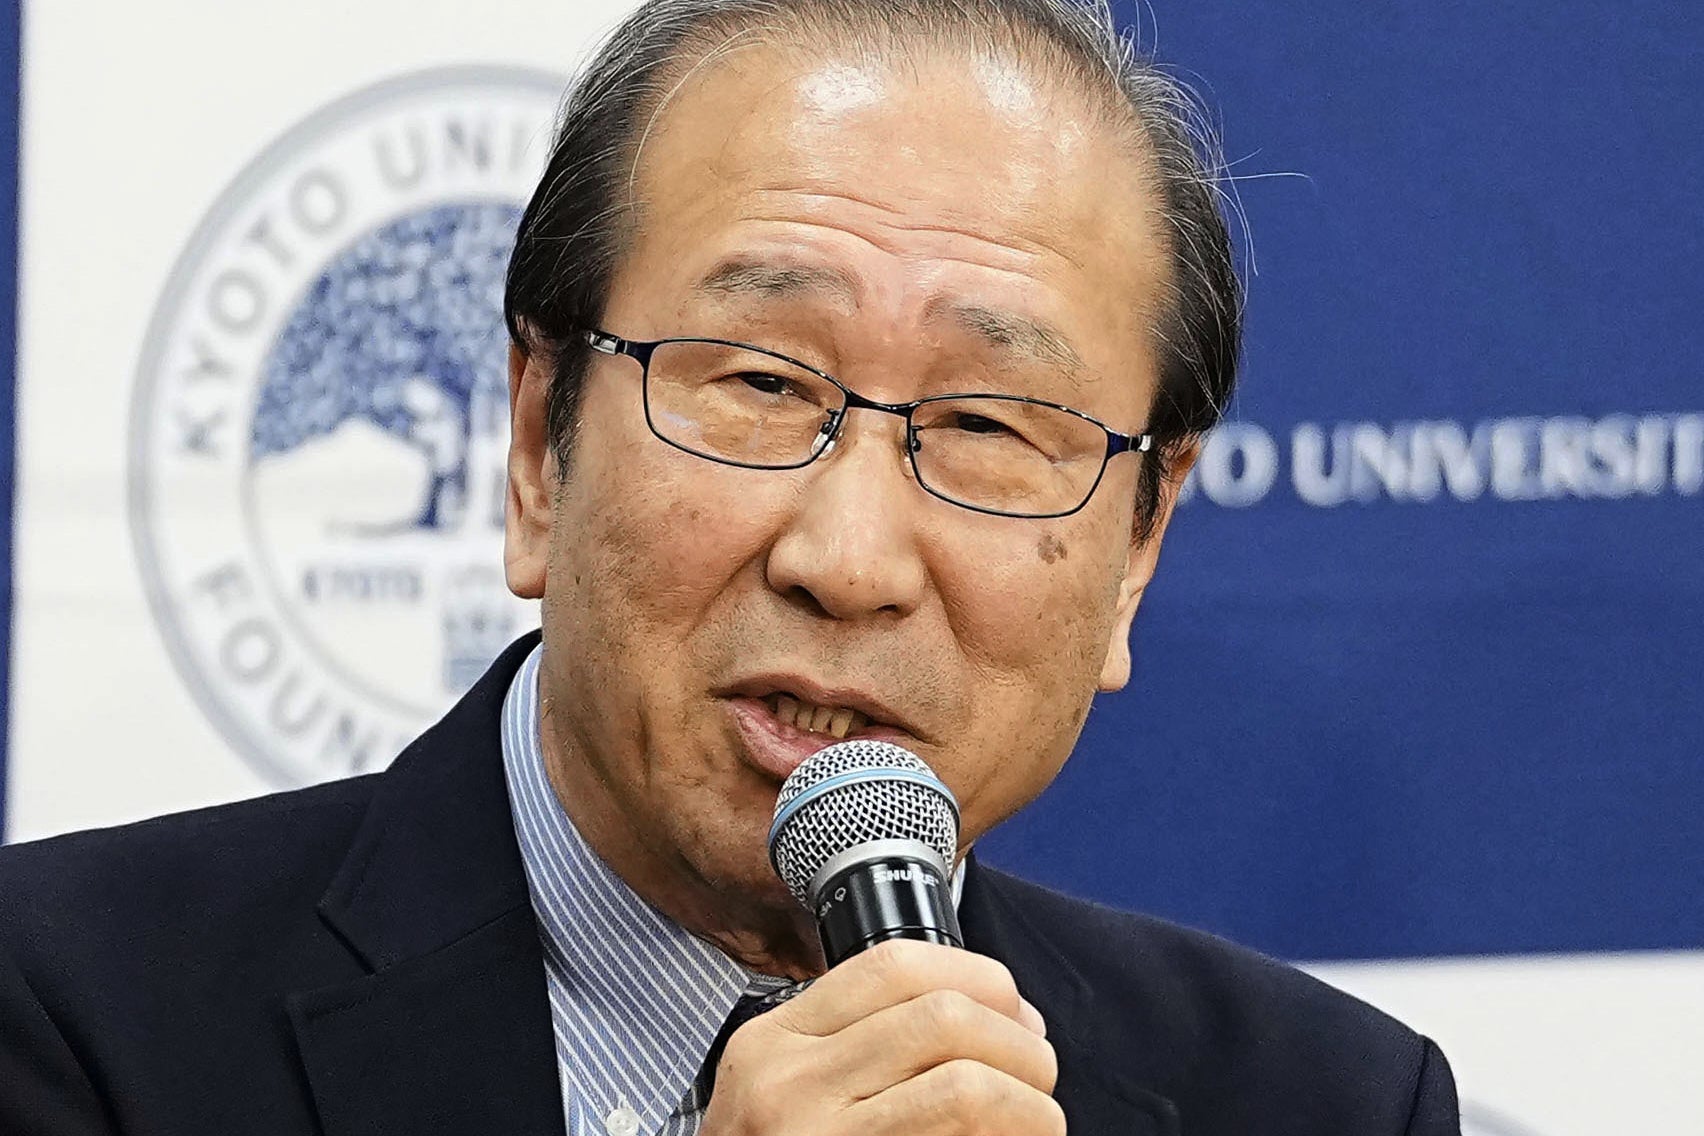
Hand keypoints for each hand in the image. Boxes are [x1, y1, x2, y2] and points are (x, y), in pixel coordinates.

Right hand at [701, 939, 1062, 1135]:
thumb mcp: (787, 1087)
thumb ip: (859, 1043)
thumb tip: (992, 1015)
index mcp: (777, 1040)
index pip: (894, 967)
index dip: (977, 976)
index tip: (1014, 1008)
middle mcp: (789, 1084)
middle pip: (941, 1018)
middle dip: (1017, 1040)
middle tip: (1039, 1071)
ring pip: (964, 1086)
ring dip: (1028, 1101)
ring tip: (1039, 1119)